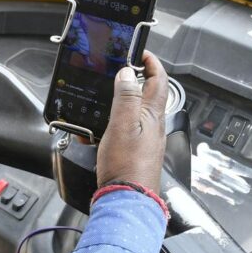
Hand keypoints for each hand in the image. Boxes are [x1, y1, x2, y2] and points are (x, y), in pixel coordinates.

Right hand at [96, 51, 168, 191]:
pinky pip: (121, 130)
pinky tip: (92, 133)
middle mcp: (152, 126)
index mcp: (153, 115)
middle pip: (146, 94)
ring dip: (116, 103)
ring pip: (131, 112)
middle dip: (131, 80)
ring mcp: (144, 140)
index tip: (139, 51)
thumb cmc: (127, 167)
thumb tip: (128, 73)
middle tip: (115, 71)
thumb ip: (126, 97)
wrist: (127, 201)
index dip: (151, 62)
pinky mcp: (133, 152)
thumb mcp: (123, 125)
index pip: (158, 80)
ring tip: (98, 102)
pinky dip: (107, 126)